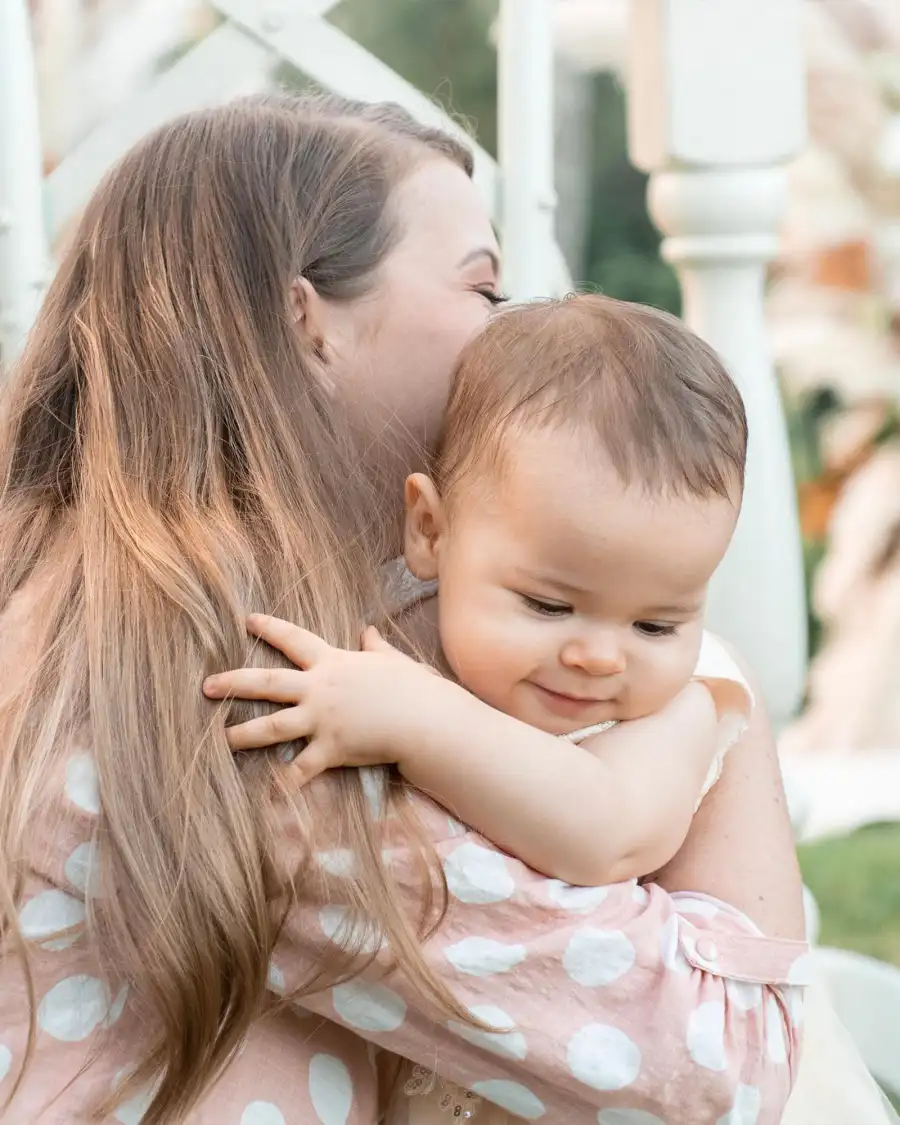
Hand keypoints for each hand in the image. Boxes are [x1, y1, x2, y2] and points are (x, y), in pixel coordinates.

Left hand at [203, 615, 445, 781]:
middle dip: (234, 683)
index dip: (270, 628)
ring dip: (243, 734)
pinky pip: (301, 770)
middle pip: (267, 682)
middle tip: (207, 685)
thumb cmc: (413, 687)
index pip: (294, 639)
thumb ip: (375, 646)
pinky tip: (265, 795)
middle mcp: (319, 689)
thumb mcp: (392, 660)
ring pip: (272, 726)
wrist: (424, 718)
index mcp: (332, 663)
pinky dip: (284, 784)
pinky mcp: (330, 749)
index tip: (248, 620)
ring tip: (222, 739)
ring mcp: (322, 720)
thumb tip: (368, 631)